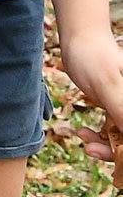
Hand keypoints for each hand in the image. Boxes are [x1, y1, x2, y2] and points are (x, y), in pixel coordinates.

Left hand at [60, 26, 122, 178]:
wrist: (79, 37)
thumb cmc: (95, 55)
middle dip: (116, 153)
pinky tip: (83, 133)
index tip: (118, 159)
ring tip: (85, 142)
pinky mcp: (115, 110)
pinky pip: (111, 134)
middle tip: (92, 151)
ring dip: (104, 148)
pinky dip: (98, 138)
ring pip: (122, 142)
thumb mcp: (108, 84)